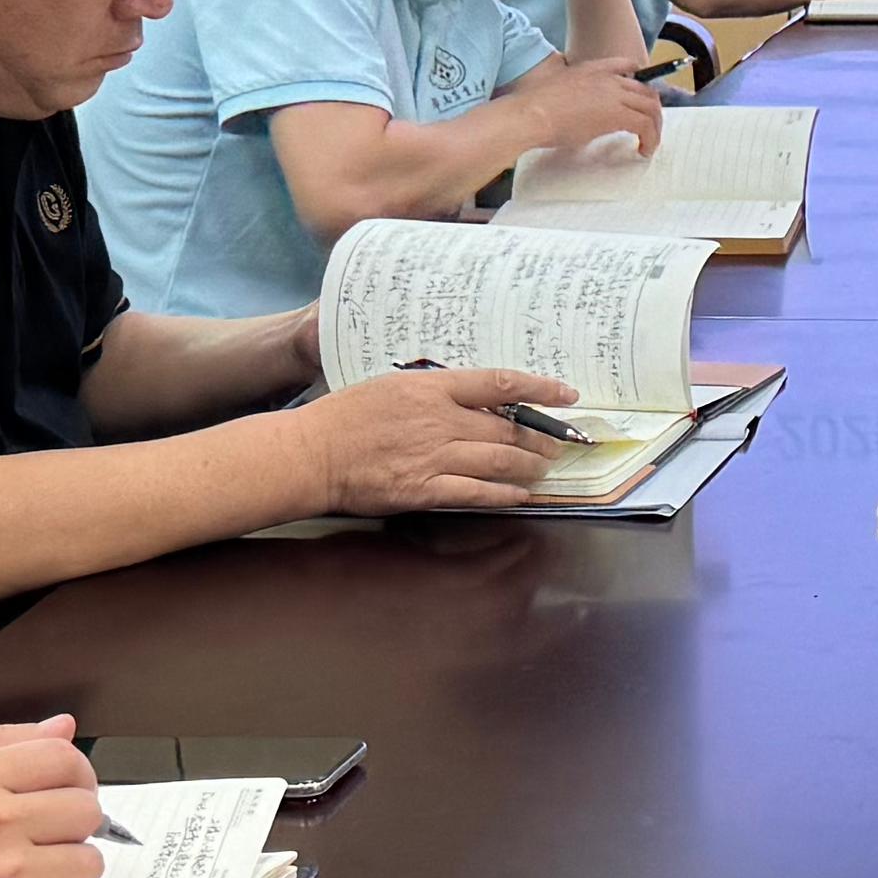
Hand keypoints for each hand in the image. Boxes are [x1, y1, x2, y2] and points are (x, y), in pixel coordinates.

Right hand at [292, 363, 567, 513]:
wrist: (312, 452)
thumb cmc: (345, 417)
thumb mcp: (392, 385)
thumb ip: (435, 391)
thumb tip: (473, 397)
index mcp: (431, 387)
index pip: (499, 382)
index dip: (540, 388)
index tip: (566, 394)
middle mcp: (439, 419)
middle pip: (507, 426)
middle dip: (539, 438)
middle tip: (556, 444)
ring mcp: (433, 455)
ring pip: (499, 459)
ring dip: (529, 465)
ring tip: (544, 469)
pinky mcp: (424, 488)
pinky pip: (477, 492)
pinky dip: (505, 494)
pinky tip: (521, 495)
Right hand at [517, 65, 662, 159]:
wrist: (531, 114)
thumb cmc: (534, 106)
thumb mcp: (557, 87)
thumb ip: (573, 91)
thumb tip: (578, 110)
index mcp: (593, 68)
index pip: (628, 65)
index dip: (641, 80)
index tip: (643, 97)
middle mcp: (608, 78)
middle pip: (645, 89)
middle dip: (653, 109)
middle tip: (651, 127)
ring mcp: (614, 94)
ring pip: (650, 107)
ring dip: (655, 127)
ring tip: (650, 143)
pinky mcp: (617, 115)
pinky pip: (645, 125)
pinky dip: (650, 138)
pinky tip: (643, 150)